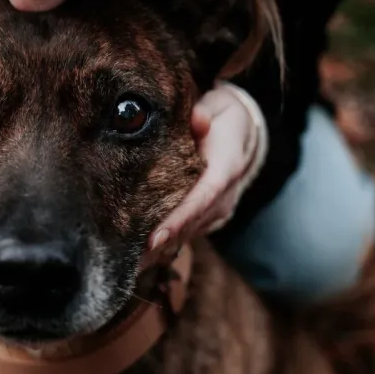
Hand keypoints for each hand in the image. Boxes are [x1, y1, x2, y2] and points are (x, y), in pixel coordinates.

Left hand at [145, 83, 267, 264]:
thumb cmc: (224, 117)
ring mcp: (220, 209)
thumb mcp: (219, 106)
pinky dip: (167, 244)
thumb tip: (198, 120)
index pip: (202, 198)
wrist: (245, 134)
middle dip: (161, 244)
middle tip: (128, 262)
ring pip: (189, 233)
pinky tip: (142, 259)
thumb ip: (206, 112)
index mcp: (228, 168)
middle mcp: (226, 195)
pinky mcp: (211, 216)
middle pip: (191, 224)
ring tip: (128, 267)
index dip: (178, 220)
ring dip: (161, 251)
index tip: (154, 239)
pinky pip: (188, 233)